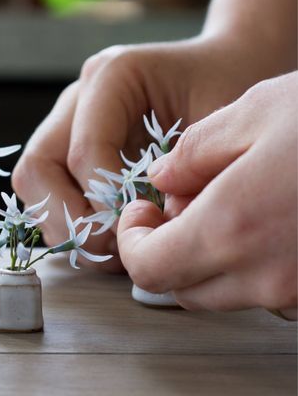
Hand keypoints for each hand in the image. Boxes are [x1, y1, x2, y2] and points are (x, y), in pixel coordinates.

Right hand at [12, 36, 274, 271]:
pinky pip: (51, 190)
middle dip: (71, 218)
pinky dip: (74, 220)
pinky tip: (113, 233)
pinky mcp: (72, 144)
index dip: (106, 202)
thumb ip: (185, 171)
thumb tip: (149, 229)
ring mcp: (70, 121)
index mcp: (113, 75)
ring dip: (69, 224)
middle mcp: (80, 96)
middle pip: (37, 166)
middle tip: (115, 246)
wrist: (225, 67)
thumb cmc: (227, 85)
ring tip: (117, 245)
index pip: (84, 151)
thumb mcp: (221, 121)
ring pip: (35, 183)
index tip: (140, 226)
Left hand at [117, 72, 297, 316]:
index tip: (140, 210)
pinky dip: (249, 261)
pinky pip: (269, 288)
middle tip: (177, 202)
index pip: (151, 268)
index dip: (133, 240)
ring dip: (207, 256)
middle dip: (166, 248)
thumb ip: (192, 153)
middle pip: (183, 287)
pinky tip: (266, 215)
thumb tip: (162, 181)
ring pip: (225, 292)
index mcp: (234, 227)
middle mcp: (267, 274)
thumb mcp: (253, 112)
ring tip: (225, 199)